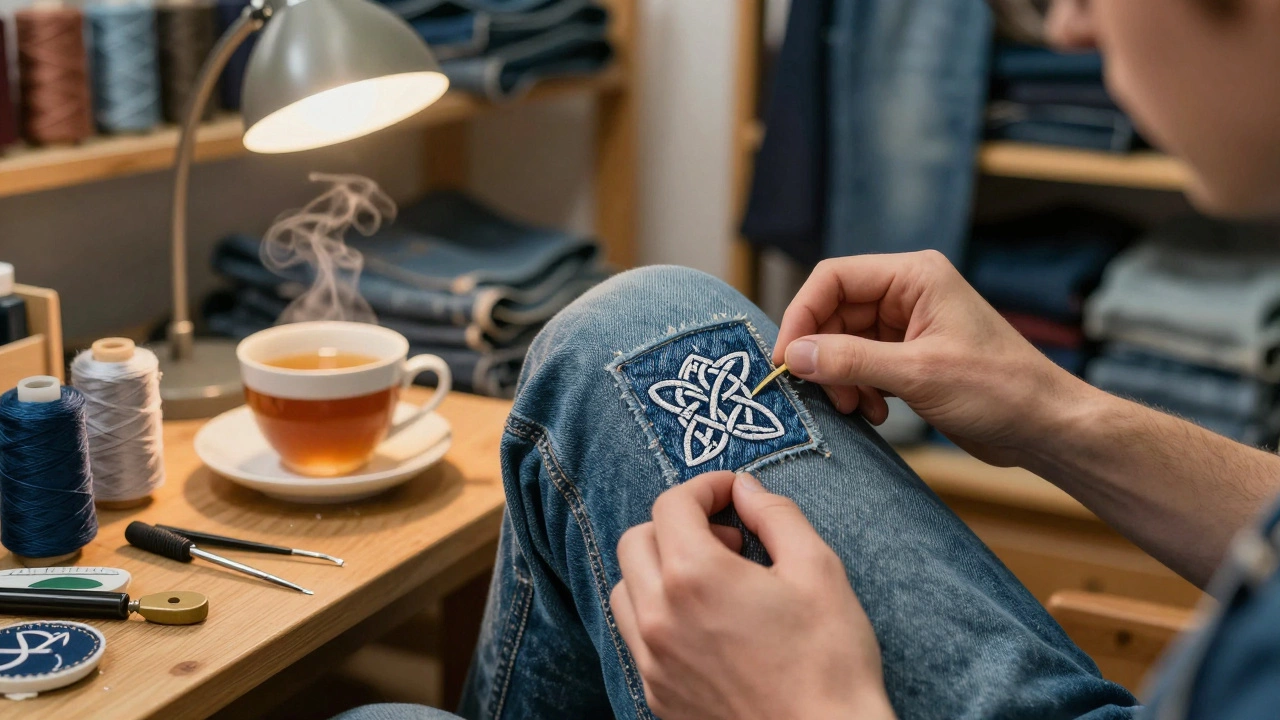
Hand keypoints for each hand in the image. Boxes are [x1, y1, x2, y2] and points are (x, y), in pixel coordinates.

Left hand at [611, 471, 893, 719]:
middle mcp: (659, 618)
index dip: (704, 487)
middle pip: (635, 541)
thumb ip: (776, 515)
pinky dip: (658, 614)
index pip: (671, 505)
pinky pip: (635, 638)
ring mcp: (652, 661)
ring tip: (713, 581)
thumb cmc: (829, 662)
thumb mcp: (819, 569)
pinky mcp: (657, 695)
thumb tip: (745, 489)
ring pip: (625, 590)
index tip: (732, 493)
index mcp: (695, 577)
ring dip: (658, 570)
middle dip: (676, 525)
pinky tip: (706, 624)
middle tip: (728, 539)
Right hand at [774, 251, 1090, 466]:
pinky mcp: (911, 357)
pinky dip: (859, 388)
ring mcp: (909, 325)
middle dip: (822, 355)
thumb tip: (793, 356)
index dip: (802, 315)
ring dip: (840, 377)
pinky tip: (876, 412)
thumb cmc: (999, 390)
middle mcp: (909, 293)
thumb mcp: (917, 374)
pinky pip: (863, 364)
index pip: (833, 278)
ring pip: (844, 342)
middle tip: (822, 393)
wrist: (1045, 427)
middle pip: (834, 312)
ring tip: (857, 407)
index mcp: (914, 276)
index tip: (785, 359)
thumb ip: (850, 360)